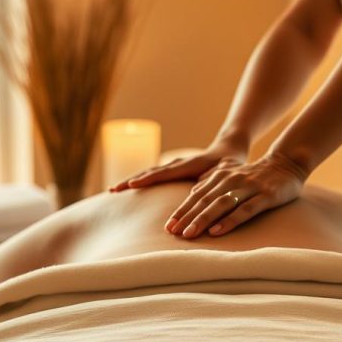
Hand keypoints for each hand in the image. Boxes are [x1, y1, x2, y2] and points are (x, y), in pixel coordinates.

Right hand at [109, 138, 247, 191]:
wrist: (228, 151)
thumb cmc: (228, 163)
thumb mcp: (223, 172)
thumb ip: (212, 179)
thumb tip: (198, 188)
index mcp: (188, 165)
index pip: (163, 173)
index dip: (147, 180)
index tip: (131, 186)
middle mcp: (177, 164)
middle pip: (150, 172)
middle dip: (131, 181)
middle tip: (113, 190)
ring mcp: (173, 166)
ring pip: (148, 173)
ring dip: (131, 181)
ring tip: (113, 190)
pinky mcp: (172, 170)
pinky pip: (153, 175)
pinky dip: (139, 181)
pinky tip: (128, 188)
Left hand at [166, 151, 308, 238]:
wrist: (287, 164)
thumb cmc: (257, 175)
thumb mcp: (232, 175)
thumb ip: (213, 183)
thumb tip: (192, 194)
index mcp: (221, 176)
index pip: (196, 195)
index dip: (182, 210)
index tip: (168, 226)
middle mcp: (231, 180)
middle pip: (205, 200)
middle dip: (187, 217)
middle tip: (173, 232)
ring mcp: (249, 187)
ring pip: (221, 204)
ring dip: (203, 219)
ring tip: (189, 234)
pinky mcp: (265, 196)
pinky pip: (245, 210)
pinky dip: (230, 220)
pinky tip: (217, 231)